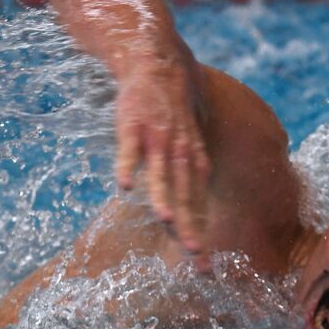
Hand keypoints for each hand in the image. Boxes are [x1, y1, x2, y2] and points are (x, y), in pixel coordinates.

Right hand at [113, 62, 212, 270]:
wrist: (158, 62)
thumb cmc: (172, 106)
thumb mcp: (191, 140)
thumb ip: (192, 170)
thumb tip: (194, 200)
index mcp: (194, 160)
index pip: (199, 206)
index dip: (201, 235)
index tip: (204, 266)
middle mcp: (180, 152)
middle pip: (186, 197)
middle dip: (192, 228)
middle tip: (196, 258)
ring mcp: (156, 138)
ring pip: (162, 174)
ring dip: (164, 198)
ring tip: (167, 222)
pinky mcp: (133, 124)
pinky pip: (129, 149)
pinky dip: (127, 165)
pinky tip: (123, 186)